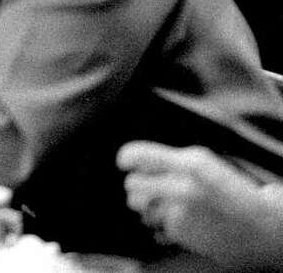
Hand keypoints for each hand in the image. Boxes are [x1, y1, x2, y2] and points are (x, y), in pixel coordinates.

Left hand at [118, 141, 282, 267]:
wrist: (264, 229)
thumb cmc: (234, 192)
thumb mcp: (205, 164)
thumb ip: (169, 160)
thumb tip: (133, 162)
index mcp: (192, 163)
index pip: (137, 155)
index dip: (127, 158)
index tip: (125, 162)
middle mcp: (183, 186)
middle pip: (132, 184)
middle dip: (138, 184)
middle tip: (151, 186)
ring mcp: (180, 212)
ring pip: (139, 205)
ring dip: (148, 204)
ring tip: (169, 203)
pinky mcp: (181, 232)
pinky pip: (154, 223)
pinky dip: (162, 221)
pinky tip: (183, 219)